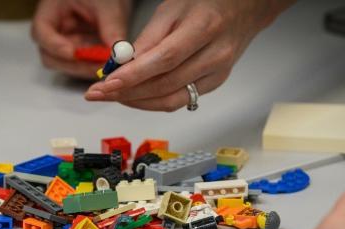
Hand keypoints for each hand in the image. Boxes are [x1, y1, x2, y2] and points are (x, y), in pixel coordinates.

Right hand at [31, 0, 131, 78]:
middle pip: (50, 56)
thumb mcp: (107, 6)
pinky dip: (94, 67)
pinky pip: (82, 66)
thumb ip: (111, 28)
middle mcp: (54, 31)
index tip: (74, 53)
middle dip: (74, 64)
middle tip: (96, 66)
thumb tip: (116, 53)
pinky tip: (107, 64)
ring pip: (66, 65)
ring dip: (86, 68)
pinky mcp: (79, 53)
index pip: (41, 32)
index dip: (54, 46)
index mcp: (51, 12)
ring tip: (106, 64)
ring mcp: (65, 44)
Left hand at [85, 0, 293, 110]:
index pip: (163, 60)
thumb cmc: (206, 4)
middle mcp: (214, 56)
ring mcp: (217, 74)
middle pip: (165, 85)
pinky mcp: (215, 85)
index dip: (133, 76)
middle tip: (99, 93)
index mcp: (204, 29)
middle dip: (127, 92)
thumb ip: (148, 38)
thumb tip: (122, 65)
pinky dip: (154, 102)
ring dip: (137, 102)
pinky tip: (136, 97)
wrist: (245, 10)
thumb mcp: (172, 9)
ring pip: (171, 100)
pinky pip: (180, 101)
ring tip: (112, 96)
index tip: (107, 84)